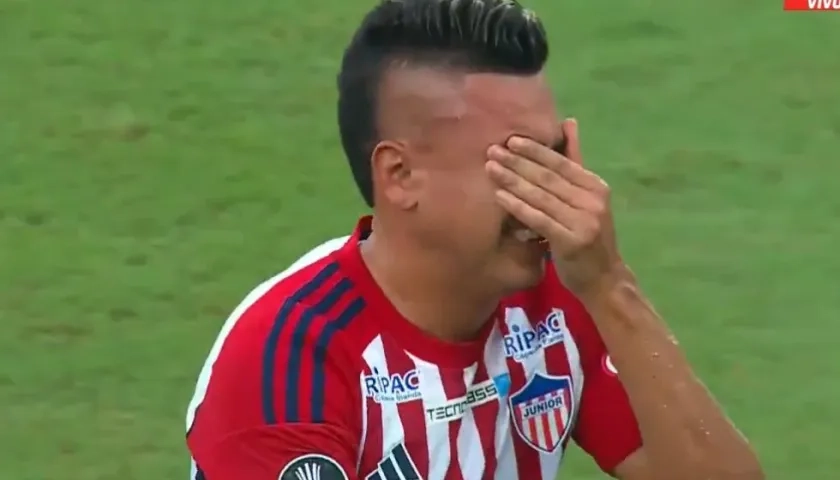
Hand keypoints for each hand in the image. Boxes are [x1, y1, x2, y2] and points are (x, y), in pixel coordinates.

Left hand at [486, 119, 623, 295]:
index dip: (535, 150)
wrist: (603, 279)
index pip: (561, 162)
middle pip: (548, 177)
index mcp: (595, 186)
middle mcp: (592, 200)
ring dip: (512, 180)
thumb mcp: (586, 197)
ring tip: (490, 168)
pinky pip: (539, 218)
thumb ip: (575, 161)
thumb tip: (568, 122)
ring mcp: (584, 220)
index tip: (510, 140)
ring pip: (541, 196)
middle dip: (517, 162)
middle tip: (492, 151)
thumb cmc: (588, 236)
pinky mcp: (572, 240)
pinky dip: (518, 206)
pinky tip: (499, 196)